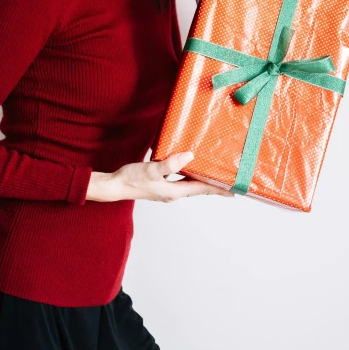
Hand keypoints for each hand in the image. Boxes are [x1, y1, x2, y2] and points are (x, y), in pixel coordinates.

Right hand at [109, 151, 234, 202]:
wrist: (115, 186)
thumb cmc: (132, 179)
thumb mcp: (152, 169)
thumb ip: (171, 164)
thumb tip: (190, 156)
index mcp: (175, 191)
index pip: (202, 190)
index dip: (218, 189)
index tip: (233, 190)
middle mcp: (173, 193)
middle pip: (199, 189)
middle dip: (213, 186)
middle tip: (228, 182)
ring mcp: (166, 190)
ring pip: (190, 184)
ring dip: (202, 180)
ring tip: (213, 174)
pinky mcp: (160, 185)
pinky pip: (180, 180)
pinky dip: (189, 175)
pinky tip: (189, 167)